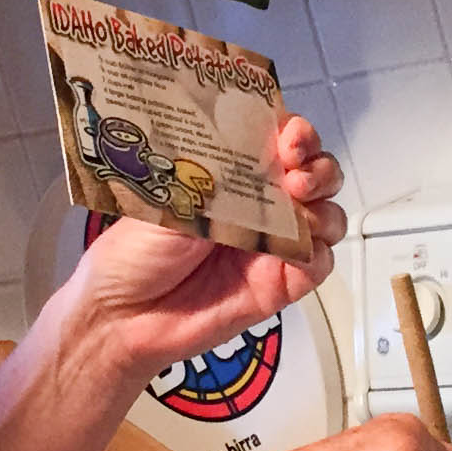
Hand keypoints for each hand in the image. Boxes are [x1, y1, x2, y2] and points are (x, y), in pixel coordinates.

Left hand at [62, 115, 345, 376]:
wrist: (124, 316)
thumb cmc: (134, 252)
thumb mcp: (170, 194)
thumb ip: (217, 169)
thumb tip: (255, 140)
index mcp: (231, 175)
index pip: (281, 141)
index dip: (295, 134)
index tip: (289, 137)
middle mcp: (259, 205)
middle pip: (316, 174)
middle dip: (317, 166)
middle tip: (295, 172)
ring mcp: (273, 244)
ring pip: (328, 216)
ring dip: (323, 206)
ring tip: (297, 205)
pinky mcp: (281, 283)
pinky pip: (320, 263)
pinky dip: (319, 252)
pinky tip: (297, 249)